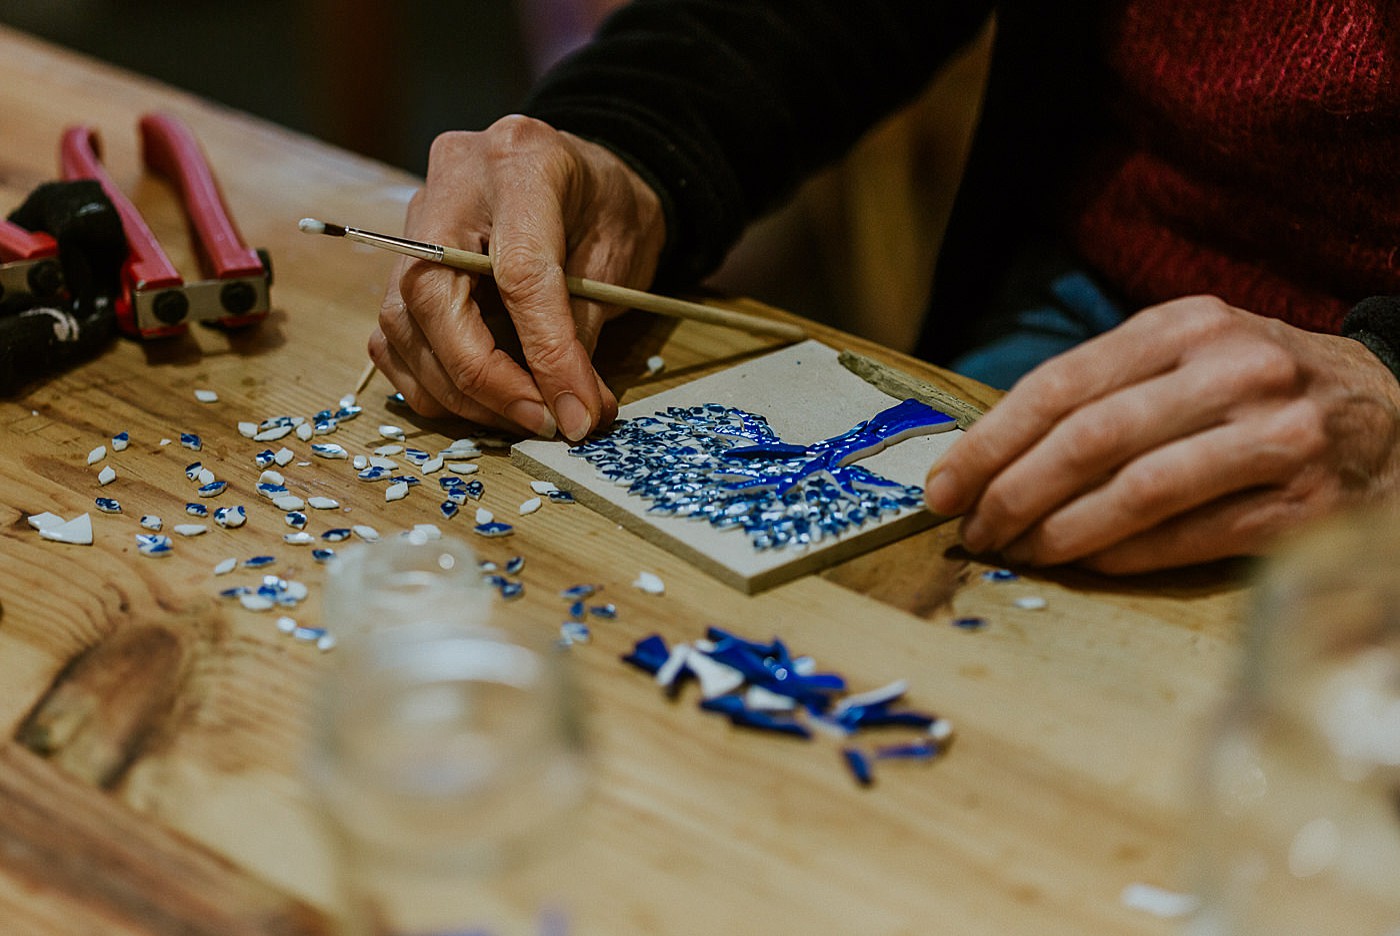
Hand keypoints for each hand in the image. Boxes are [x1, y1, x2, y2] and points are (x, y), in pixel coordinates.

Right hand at [372, 115, 666, 439]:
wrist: (581, 175)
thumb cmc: (606, 207)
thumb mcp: (617, 254)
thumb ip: (582, 328)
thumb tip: (571, 411)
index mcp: (520, 162)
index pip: (518, 274)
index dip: (546, 356)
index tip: (575, 414)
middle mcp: (451, 184)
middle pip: (435, 302)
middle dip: (489, 382)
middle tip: (546, 423)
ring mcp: (413, 221)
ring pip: (403, 327)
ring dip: (461, 393)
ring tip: (523, 416)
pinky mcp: (399, 262)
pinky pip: (394, 339)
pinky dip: (433, 384)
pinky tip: (482, 401)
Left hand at [923, 296, 1399, 573]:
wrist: (1391, 412)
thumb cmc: (1259, 389)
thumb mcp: (1188, 356)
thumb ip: (1104, 391)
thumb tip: (993, 456)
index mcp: (1186, 326)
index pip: (1060, 385)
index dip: (989, 442)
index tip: (943, 486)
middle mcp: (1232, 372)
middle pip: (1089, 439)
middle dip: (1012, 492)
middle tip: (972, 529)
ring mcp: (1273, 437)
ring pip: (1135, 493)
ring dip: (1058, 533)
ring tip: (1016, 552)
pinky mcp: (1299, 504)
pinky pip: (1185, 538)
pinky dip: (1120, 556)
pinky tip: (1081, 564)